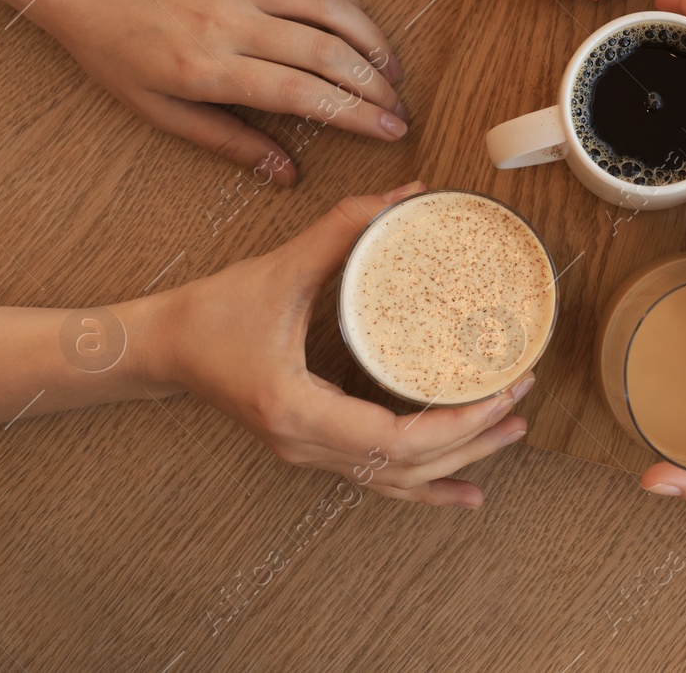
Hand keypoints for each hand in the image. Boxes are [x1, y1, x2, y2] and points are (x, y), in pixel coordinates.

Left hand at [37, 0, 406, 186]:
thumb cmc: (116, 52)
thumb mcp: (159, 112)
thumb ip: (227, 142)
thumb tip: (287, 176)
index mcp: (207, 66)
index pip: (301, 92)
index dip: (354, 113)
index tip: (390, 132)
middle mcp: (230, 21)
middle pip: (325, 52)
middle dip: (374, 85)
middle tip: (399, 110)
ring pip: (328, 7)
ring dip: (370, 39)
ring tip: (391, 70)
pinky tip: (360, 21)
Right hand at [133, 183, 531, 505]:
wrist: (163, 347)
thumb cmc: (214, 312)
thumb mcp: (281, 265)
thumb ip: (344, 227)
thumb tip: (408, 192)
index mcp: (299, 411)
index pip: (395, 441)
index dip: (456, 424)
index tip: (501, 392)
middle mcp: (306, 446)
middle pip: (406, 468)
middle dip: (473, 437)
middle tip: (522, 400)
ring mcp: (307, 455)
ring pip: (397, 481)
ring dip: (459, 462)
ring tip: (511, 433)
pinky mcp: (312, 449)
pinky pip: (378, 480)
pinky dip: (426, 488)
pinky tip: (466, 493)